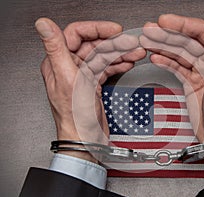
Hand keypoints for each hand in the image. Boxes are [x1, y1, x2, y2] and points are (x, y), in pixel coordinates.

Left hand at [35, 18, 145, 162]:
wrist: (86, 139)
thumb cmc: (75, 116)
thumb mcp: (67, 79)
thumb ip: (56, 49)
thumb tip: (43, 24)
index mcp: (58, 62)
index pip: (76, 34)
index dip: (96, 29)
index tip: (114, 30)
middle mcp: (69, 67)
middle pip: (94, 45)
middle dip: (115, 43)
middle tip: (131, 43)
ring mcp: (82, 76)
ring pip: (103, 57)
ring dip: (120, 54)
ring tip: (135, 53)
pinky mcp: (93, 84)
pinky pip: (107, 69)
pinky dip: (118, 65)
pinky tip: (127, 63)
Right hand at [141, 13, 203, 158]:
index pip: (203, 32)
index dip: (182, 25)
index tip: (165, 21)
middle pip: (188, 41)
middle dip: (167, 35)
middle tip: (150, 31)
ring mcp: (202, 70)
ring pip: (180, 52)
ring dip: (164, 46)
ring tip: (148, 41)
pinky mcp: (192, 81)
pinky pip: (178, 66)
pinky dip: (166, 61)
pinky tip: (157, 57)